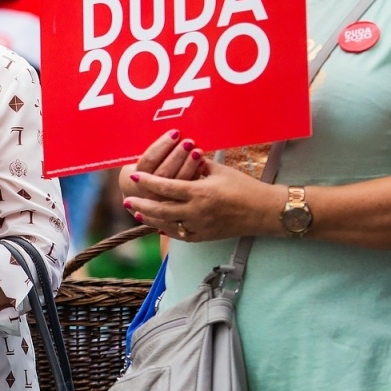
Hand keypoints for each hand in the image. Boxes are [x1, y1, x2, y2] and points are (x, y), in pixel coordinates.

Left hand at [123, 161, 273, 242]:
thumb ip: (197, 164)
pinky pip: (179, 235)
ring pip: (166, 225)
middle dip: (141, 204)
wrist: (263, 212)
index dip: (148, 182)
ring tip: (137, 212)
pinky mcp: (203, 236)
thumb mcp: (220, 171)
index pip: (166, 187)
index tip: (135, 175)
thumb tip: (182, 154)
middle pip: (160, 209)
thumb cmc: (244, 187)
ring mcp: (199, 227)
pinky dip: (165, 229)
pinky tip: (156, 224)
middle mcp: (196, 212)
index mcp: (199, 193)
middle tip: (127, 199)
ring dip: (149, 218)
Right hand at [125, 130, 209, 191]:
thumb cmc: (145, 171)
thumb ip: (150, 151)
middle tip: (189, 142)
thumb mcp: (138, 162)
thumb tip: (167, 130)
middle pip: (163, 173)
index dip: (162, 146)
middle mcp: (148, 191)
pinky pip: (187, 188)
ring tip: (197, 151)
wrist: (144, 194)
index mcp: (135, 177)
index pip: (148, 161)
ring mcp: (163, 199)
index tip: (175, 133)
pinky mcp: (178, 202)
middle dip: (177, 156)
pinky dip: (196, 173)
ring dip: (189, 165)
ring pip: (177, 182)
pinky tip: (203, 162)